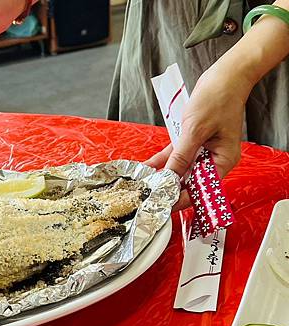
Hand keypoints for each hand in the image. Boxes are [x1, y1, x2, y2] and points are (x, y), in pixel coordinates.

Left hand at [145, 62, 248, 210]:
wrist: (224, 76)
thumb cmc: (217, 99)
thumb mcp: (195, 130)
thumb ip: (182, 156)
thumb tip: (170, 177)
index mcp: (223, 160)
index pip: (202, 188)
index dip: (182, 198)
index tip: (164, 206)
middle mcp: (215, 159)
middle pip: (190, 181)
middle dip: (170, 189)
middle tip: (150, 198)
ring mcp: (203, 151)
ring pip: (180, 170)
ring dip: (164, 176)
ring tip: (145, 187)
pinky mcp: (193, 142)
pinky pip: (175, 156)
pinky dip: (162, 161)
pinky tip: (146, 168)